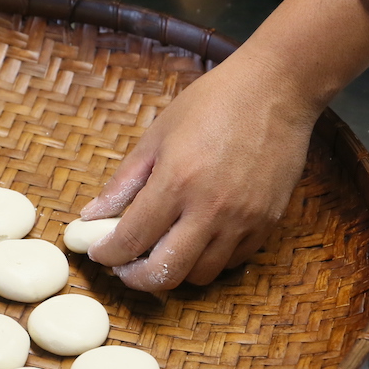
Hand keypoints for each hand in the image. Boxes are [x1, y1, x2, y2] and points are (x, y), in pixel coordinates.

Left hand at [81, 49, 320, 291]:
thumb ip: (123, 183)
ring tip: (161, 252)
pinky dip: (207, 260)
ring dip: (174, 271)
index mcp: (176, 182)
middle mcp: (210, 209)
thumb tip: (91, 216)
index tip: (99, 252)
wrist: (276, 89)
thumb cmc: (212, 103)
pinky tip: (195, 240)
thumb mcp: (157, 136)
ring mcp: (242, 220)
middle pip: (165, 274)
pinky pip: (231, 262)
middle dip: (136, 279)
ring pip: (200, 275)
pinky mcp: (266, 223)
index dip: (108, 254)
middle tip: (125, 266)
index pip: (131, 240)